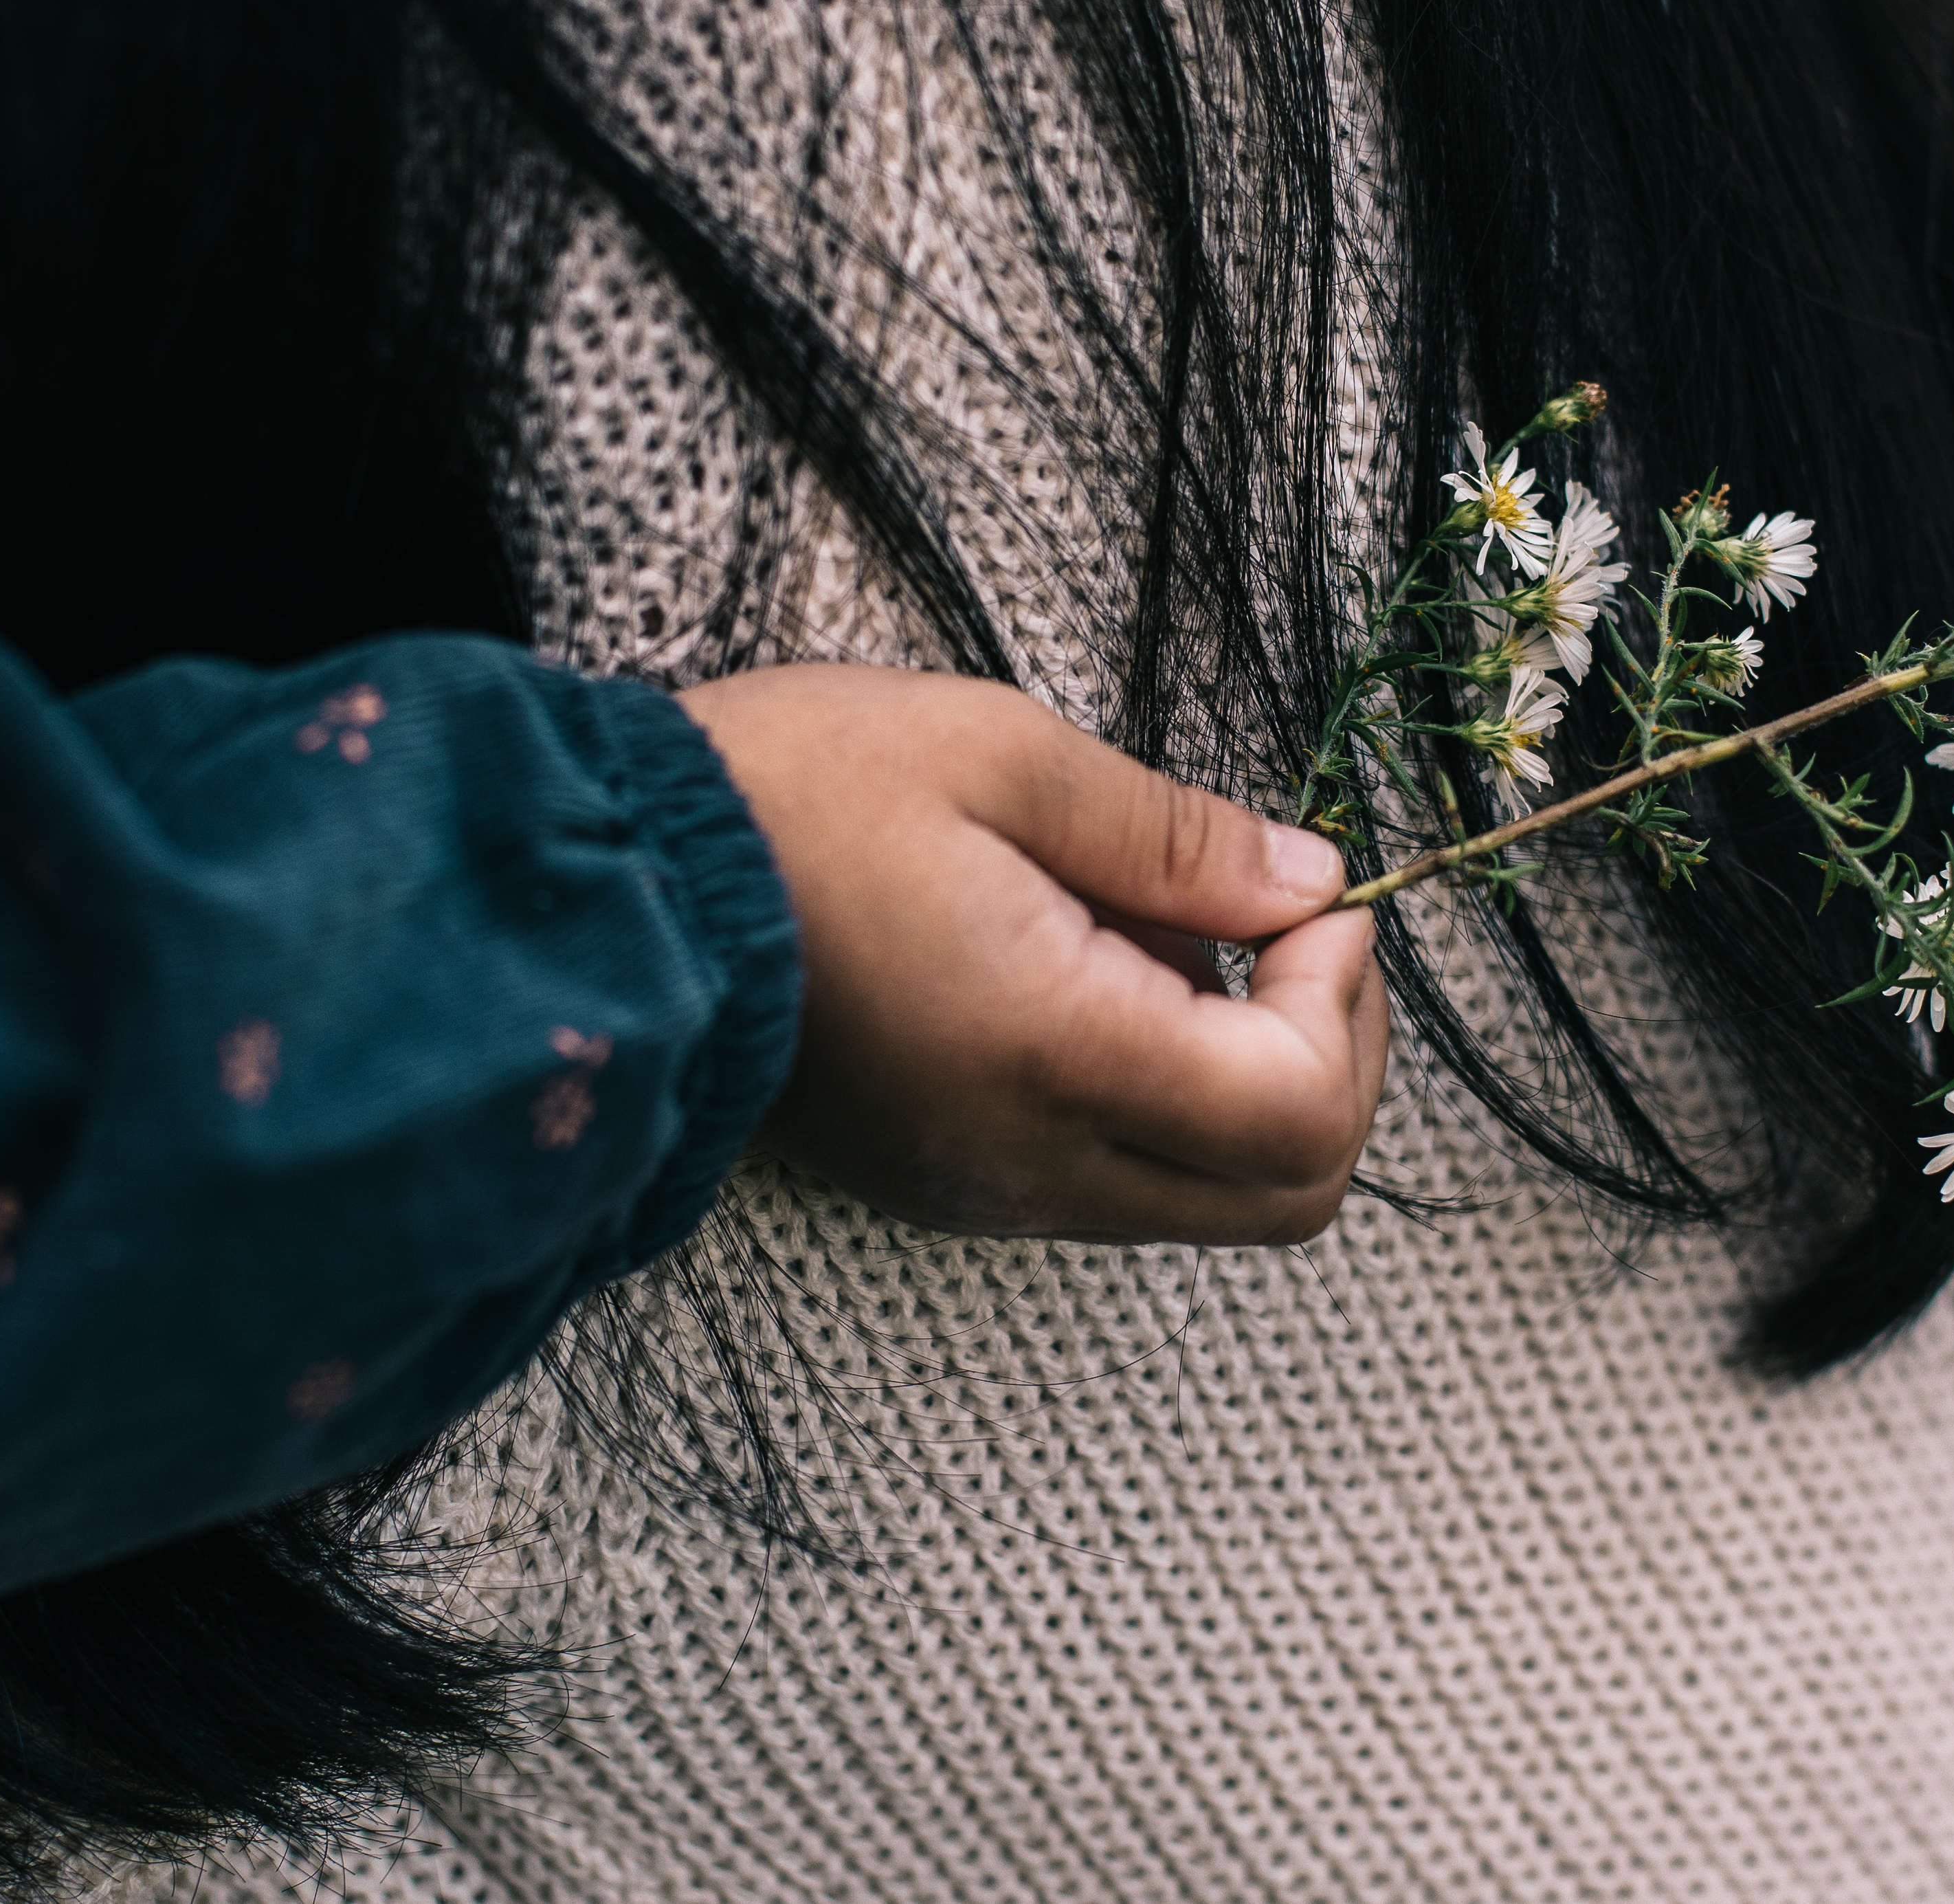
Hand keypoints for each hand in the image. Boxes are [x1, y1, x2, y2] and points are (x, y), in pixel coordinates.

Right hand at [675, 664, 1385, 1244]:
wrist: (606, 892)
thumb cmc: (785, 799)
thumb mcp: (998, 755)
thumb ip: (1176, 836)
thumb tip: (1310, 880)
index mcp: (1059, 1056)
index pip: (1300, 1112)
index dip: (1346, 1000)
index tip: (1310, 898)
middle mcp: (1038, 1161)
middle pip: (1292, 1192)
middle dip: (1339, 1057)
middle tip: (1297, 931)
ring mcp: (995, 1190)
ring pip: (1219, 1198)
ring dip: (1260, 1078)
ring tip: (1180, 936)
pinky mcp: (957, 1184)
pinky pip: (1129, 1182)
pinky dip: (1176, 1097)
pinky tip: (1111, 976)